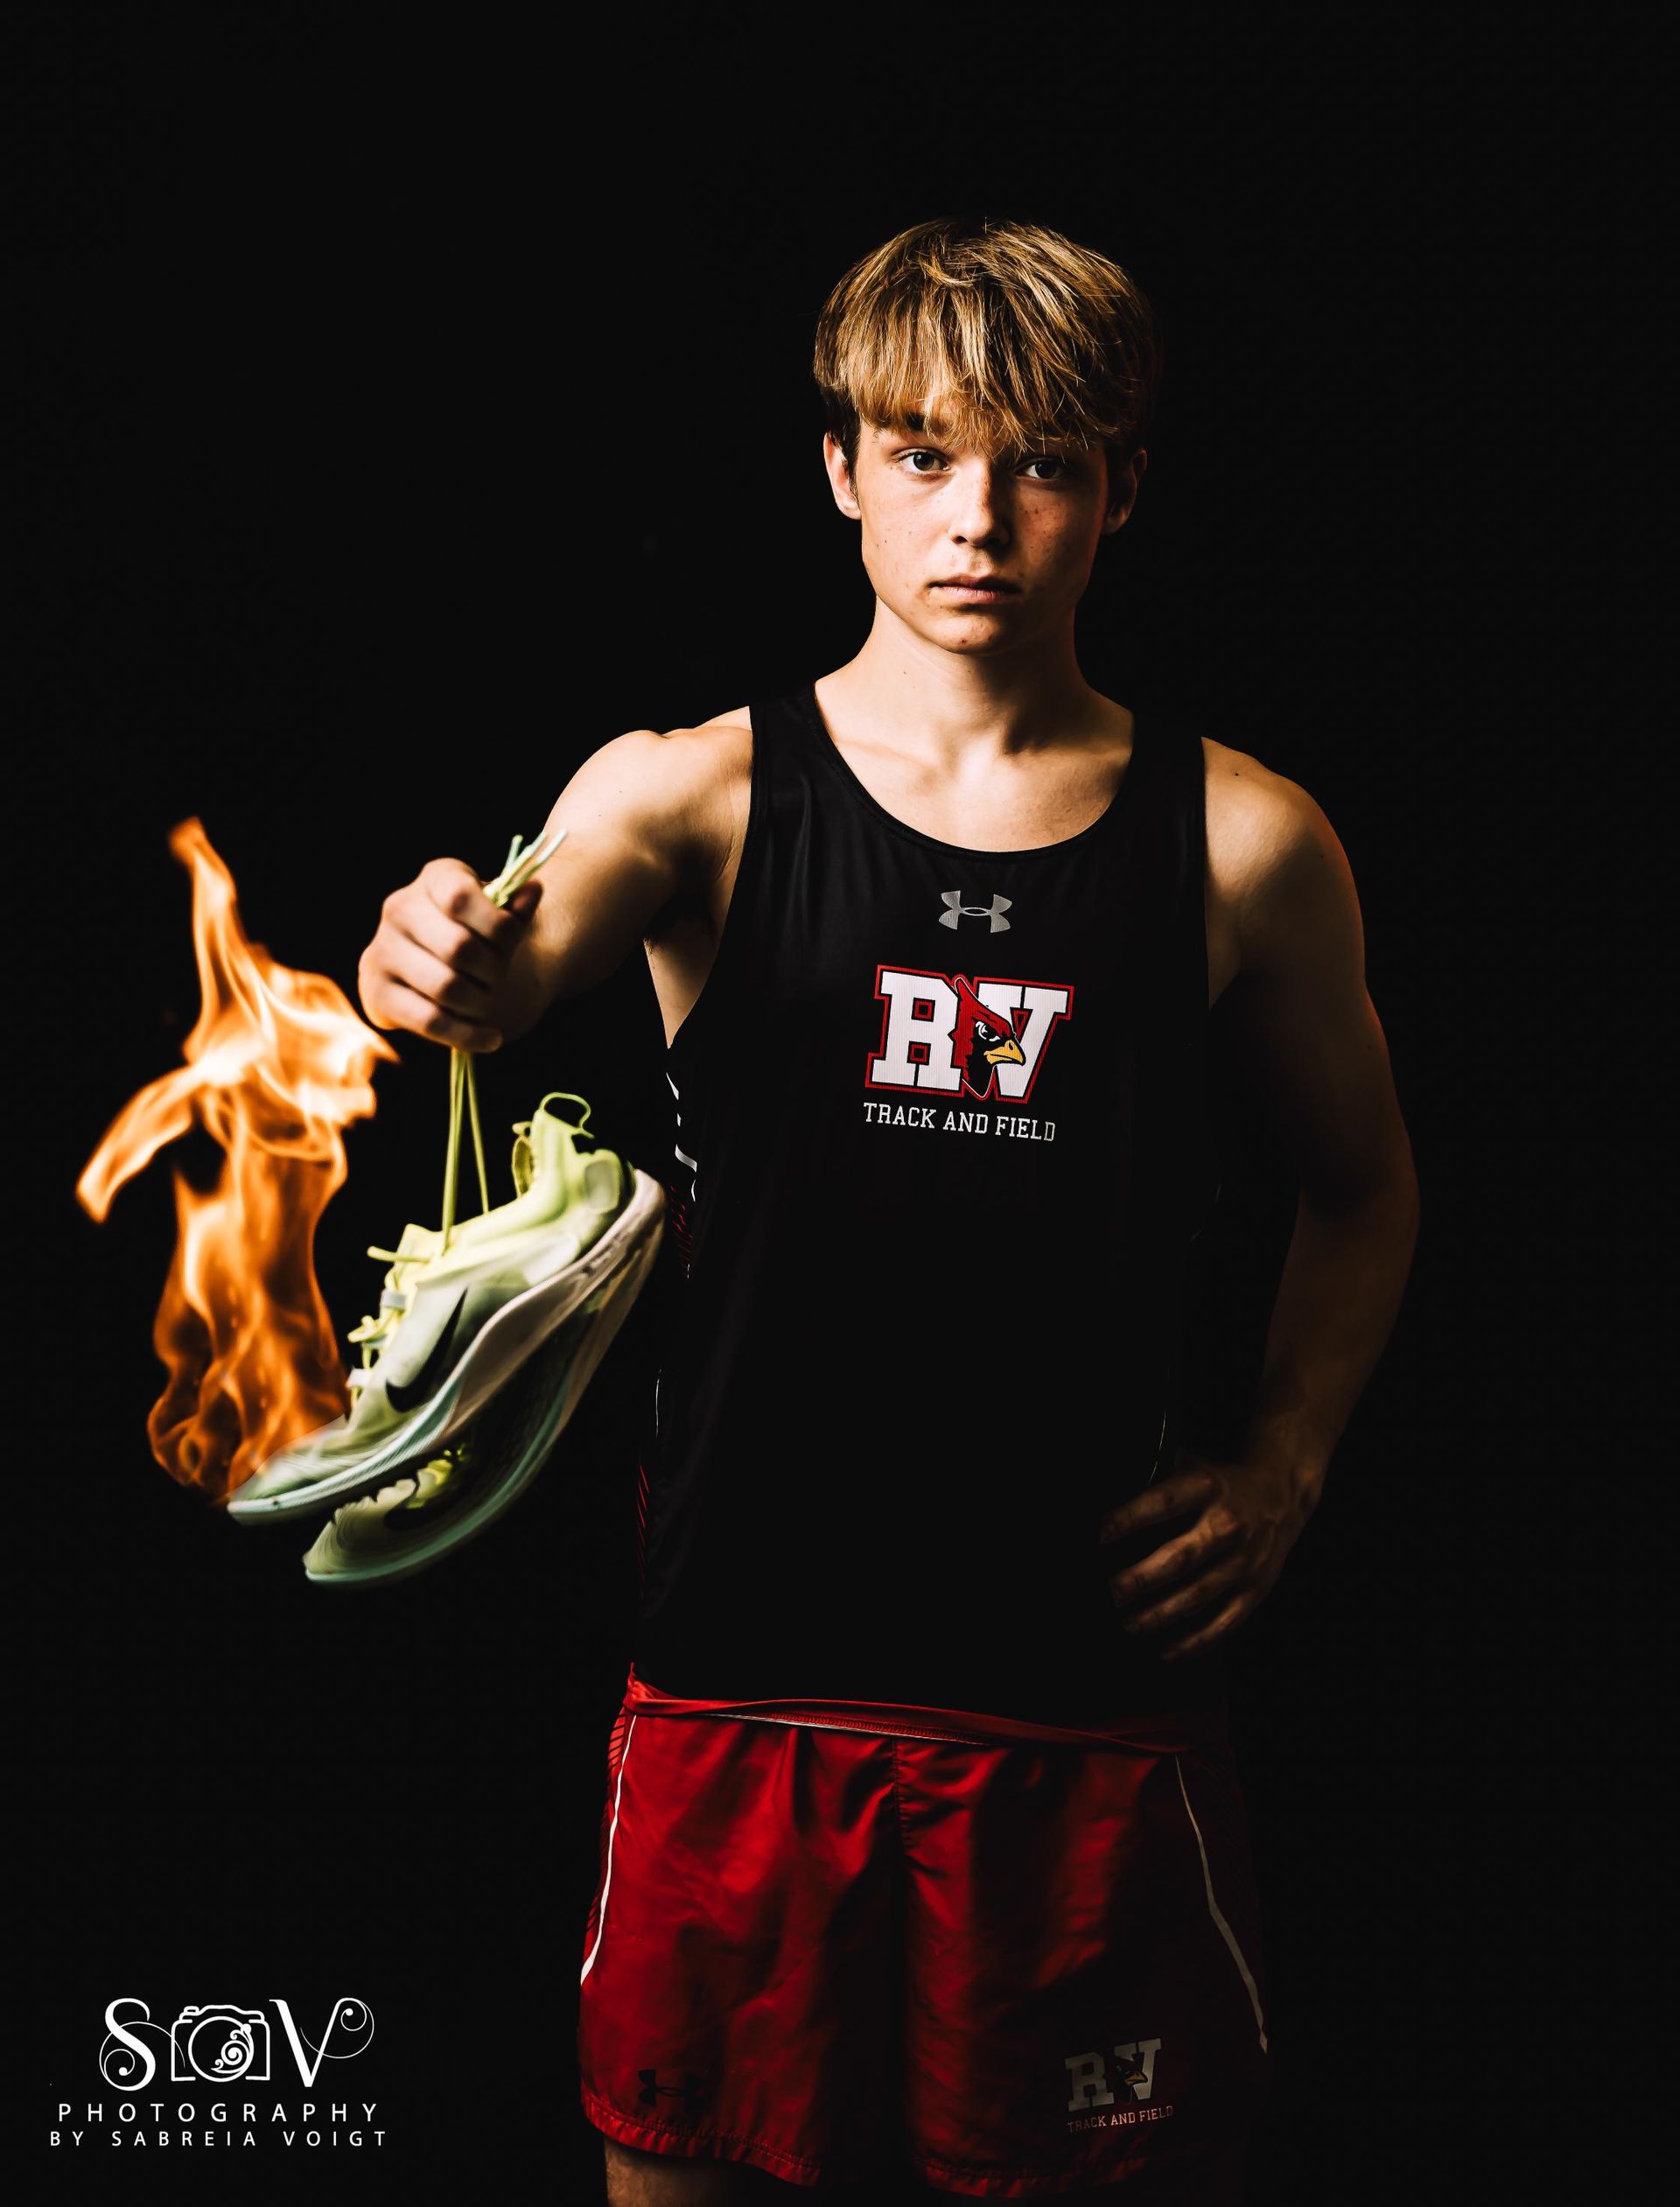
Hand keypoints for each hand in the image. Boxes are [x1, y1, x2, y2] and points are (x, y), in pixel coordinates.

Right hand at [357, 858, 541, 1051]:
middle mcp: (400, 908)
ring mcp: (382, 950)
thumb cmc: (476, 935)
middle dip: (492, 970)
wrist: (441, 966)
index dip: (495, 925)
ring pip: (444, 986)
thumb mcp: (499, 920)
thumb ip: (516, 912)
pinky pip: (429, 1020)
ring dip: (480, 1002)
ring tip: (489, 1004)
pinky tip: (490, 1038)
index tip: (510, 941)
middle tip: (499, 978)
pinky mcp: (375, 991)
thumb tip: (533, 889)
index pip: (460, 897)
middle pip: (458, 948)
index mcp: (434, 879)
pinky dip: (467, 1034)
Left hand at [1097, 1447, 1322, 1661]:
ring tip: (1126, 1626)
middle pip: (1180, 1557)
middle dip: (1140, 1579)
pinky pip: (1224, 1622)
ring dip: (1159, 1615)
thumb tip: (1103, 1492)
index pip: (1164, 1503)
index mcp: (1208, 1488)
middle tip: (1108, 1593)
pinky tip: (1166, 1653)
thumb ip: (1156, 1478)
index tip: (1099, 1536)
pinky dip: (1196, 1642)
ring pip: (1198, 1595)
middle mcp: (1228, 1525)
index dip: (1130, 1519)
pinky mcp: (1256, 1589)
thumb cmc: (1221, 1483)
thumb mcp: (1193, 1467)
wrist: (1282, 1492)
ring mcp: (1245, 1560)